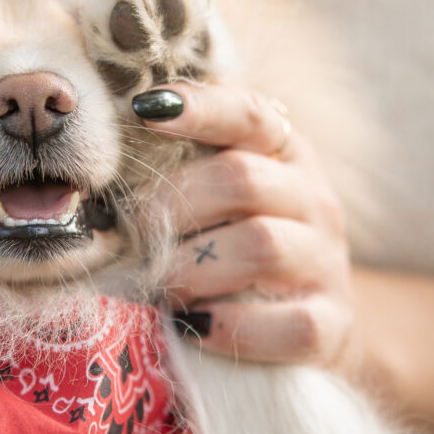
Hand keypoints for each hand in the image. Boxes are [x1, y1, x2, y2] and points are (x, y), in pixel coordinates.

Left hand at [133, 83, 352, 366]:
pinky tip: (195, 325)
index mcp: (284, 155)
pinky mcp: (331, 323)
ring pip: (261, 245)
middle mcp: (314, 199)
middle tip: (135, 233)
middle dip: (172, 205)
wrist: (309, 324)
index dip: (200, 108)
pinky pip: (286, 322)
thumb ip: (180, 173)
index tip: (144, 110)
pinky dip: (230, 325)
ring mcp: (327, 262)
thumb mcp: (219, 200)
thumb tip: (102, 176)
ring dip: (192, 267)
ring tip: (161, 284)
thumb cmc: (237, 248)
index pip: (249, 114)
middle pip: (241, 178)